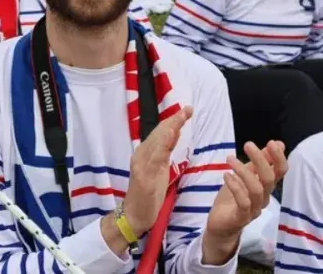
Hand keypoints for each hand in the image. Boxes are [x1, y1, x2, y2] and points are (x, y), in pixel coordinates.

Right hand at [121, 106, 192, 233]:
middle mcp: (141, 155)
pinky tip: (170, 134)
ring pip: (157, 142)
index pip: (160, 133)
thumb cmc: (148, 194)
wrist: (134, 215)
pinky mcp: (144, 176)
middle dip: (174, 120)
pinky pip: (155, 157)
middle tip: (188, 108)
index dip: (173, 120)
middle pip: (159, 133)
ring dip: (170, 128)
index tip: (186, 110)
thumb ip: (165, 150)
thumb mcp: (160, 169)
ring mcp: (141, 165)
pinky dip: (163, 144)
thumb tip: (174, 131)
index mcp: (145, 152)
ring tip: (181, 115)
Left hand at [202, 141, 286, 263]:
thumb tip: (279, 144)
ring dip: (243, 171)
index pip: (280, 172)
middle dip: (260, 159)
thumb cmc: (233, 197)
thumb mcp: (245, 175)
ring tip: (230, 159)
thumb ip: (260, 161)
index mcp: (266, 186)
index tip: (272, 142)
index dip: (278, 158)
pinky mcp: (242, 217)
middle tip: (248, 144)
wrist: (221, 224)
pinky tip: (226, 176)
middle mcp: (264, 197)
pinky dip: (235, 187)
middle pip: (269, 178)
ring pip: (256, 189)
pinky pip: (243, 202)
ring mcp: (254, 209)